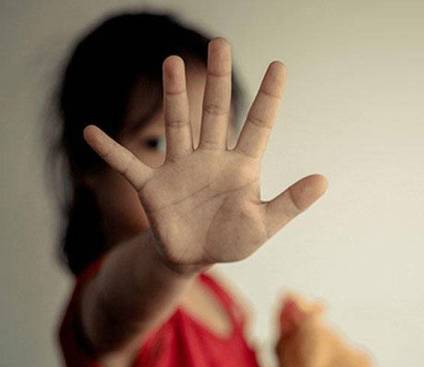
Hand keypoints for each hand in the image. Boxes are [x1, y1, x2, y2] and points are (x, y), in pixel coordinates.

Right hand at [83, 38, 327, 273]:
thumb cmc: (231, 239)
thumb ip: (291, 202)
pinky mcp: (154, 186)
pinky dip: (110, 151)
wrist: (195, 256)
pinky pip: (128, 165)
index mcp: (241, 167)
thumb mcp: (265, 223)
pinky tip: (89, 131)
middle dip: (218, 80)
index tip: (280, 65)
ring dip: (174, 96)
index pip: (259, 125)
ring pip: (178, 124)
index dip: (270, 97)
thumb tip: (324, 179)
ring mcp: (180, 168)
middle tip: (220, 43)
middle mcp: (211, 158)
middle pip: (216, 112)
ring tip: (173, 62)